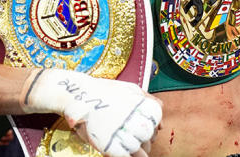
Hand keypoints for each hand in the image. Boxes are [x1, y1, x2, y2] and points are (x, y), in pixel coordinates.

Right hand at [21, 69, 161, 156]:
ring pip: (139, 150)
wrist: (77, 93)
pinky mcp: (109, 145)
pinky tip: (118, 149)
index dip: (149, 127)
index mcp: (144, 106)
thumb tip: (161, 126)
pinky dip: (125, 155)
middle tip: (130, 136)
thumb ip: (151, 103)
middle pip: (149, 138)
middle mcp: (136, 120)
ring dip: (134, 149)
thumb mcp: (132, 89)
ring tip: (124, 143)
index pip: (156, 124)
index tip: (139, 126)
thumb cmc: (105, 92)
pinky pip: (125, 156)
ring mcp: (122, 133)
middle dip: (143, 140)